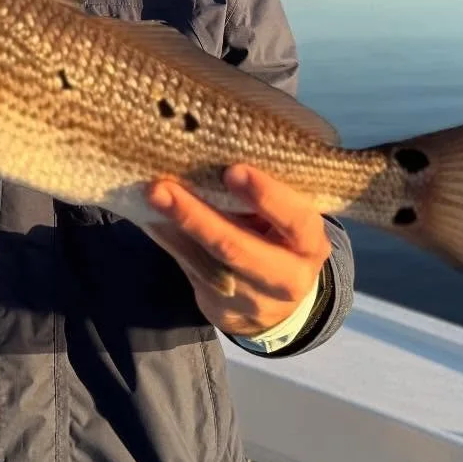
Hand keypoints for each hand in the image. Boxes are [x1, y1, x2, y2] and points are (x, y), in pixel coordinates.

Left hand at [145, 164, 330, 338]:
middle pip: (238, 249)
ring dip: (175, 228)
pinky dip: (170, 242)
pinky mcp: (224, 312)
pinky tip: (152, 219)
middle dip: (198, 217)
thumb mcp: (286, 220)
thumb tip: (218, 149)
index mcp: (310, 244)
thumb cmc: (280, 236)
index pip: (296, 220)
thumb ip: (263, 196)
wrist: (279, 303)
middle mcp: (288, 278)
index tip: (232, 170)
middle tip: (163, 187)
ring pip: (208, 263)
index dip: (266, 196)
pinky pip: (192, 272)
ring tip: (151, 197)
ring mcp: (254, 301)